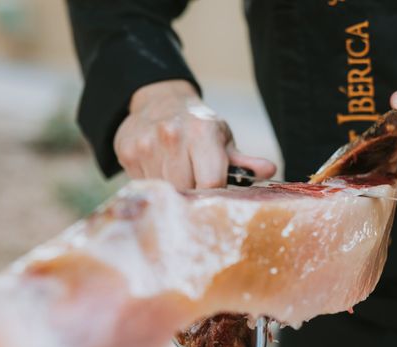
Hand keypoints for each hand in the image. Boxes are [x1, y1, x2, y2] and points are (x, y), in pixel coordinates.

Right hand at [114, 80, 275, 189]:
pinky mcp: (127, 152)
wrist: (159, 101)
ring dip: (173, 191)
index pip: (210, 183)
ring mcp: (146, 144)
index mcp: (202, 132)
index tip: (215, 194)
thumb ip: (244, 161)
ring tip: (179, 174)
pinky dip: (155, 183)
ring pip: (164, 191)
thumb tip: (270, 171)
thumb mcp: (223, 139)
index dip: (214, 195)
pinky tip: (160, 169)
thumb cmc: (199, 127)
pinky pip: (145, 185)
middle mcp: (172, 135)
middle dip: (193, 194)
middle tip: (196, 183)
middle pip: (186, 191)